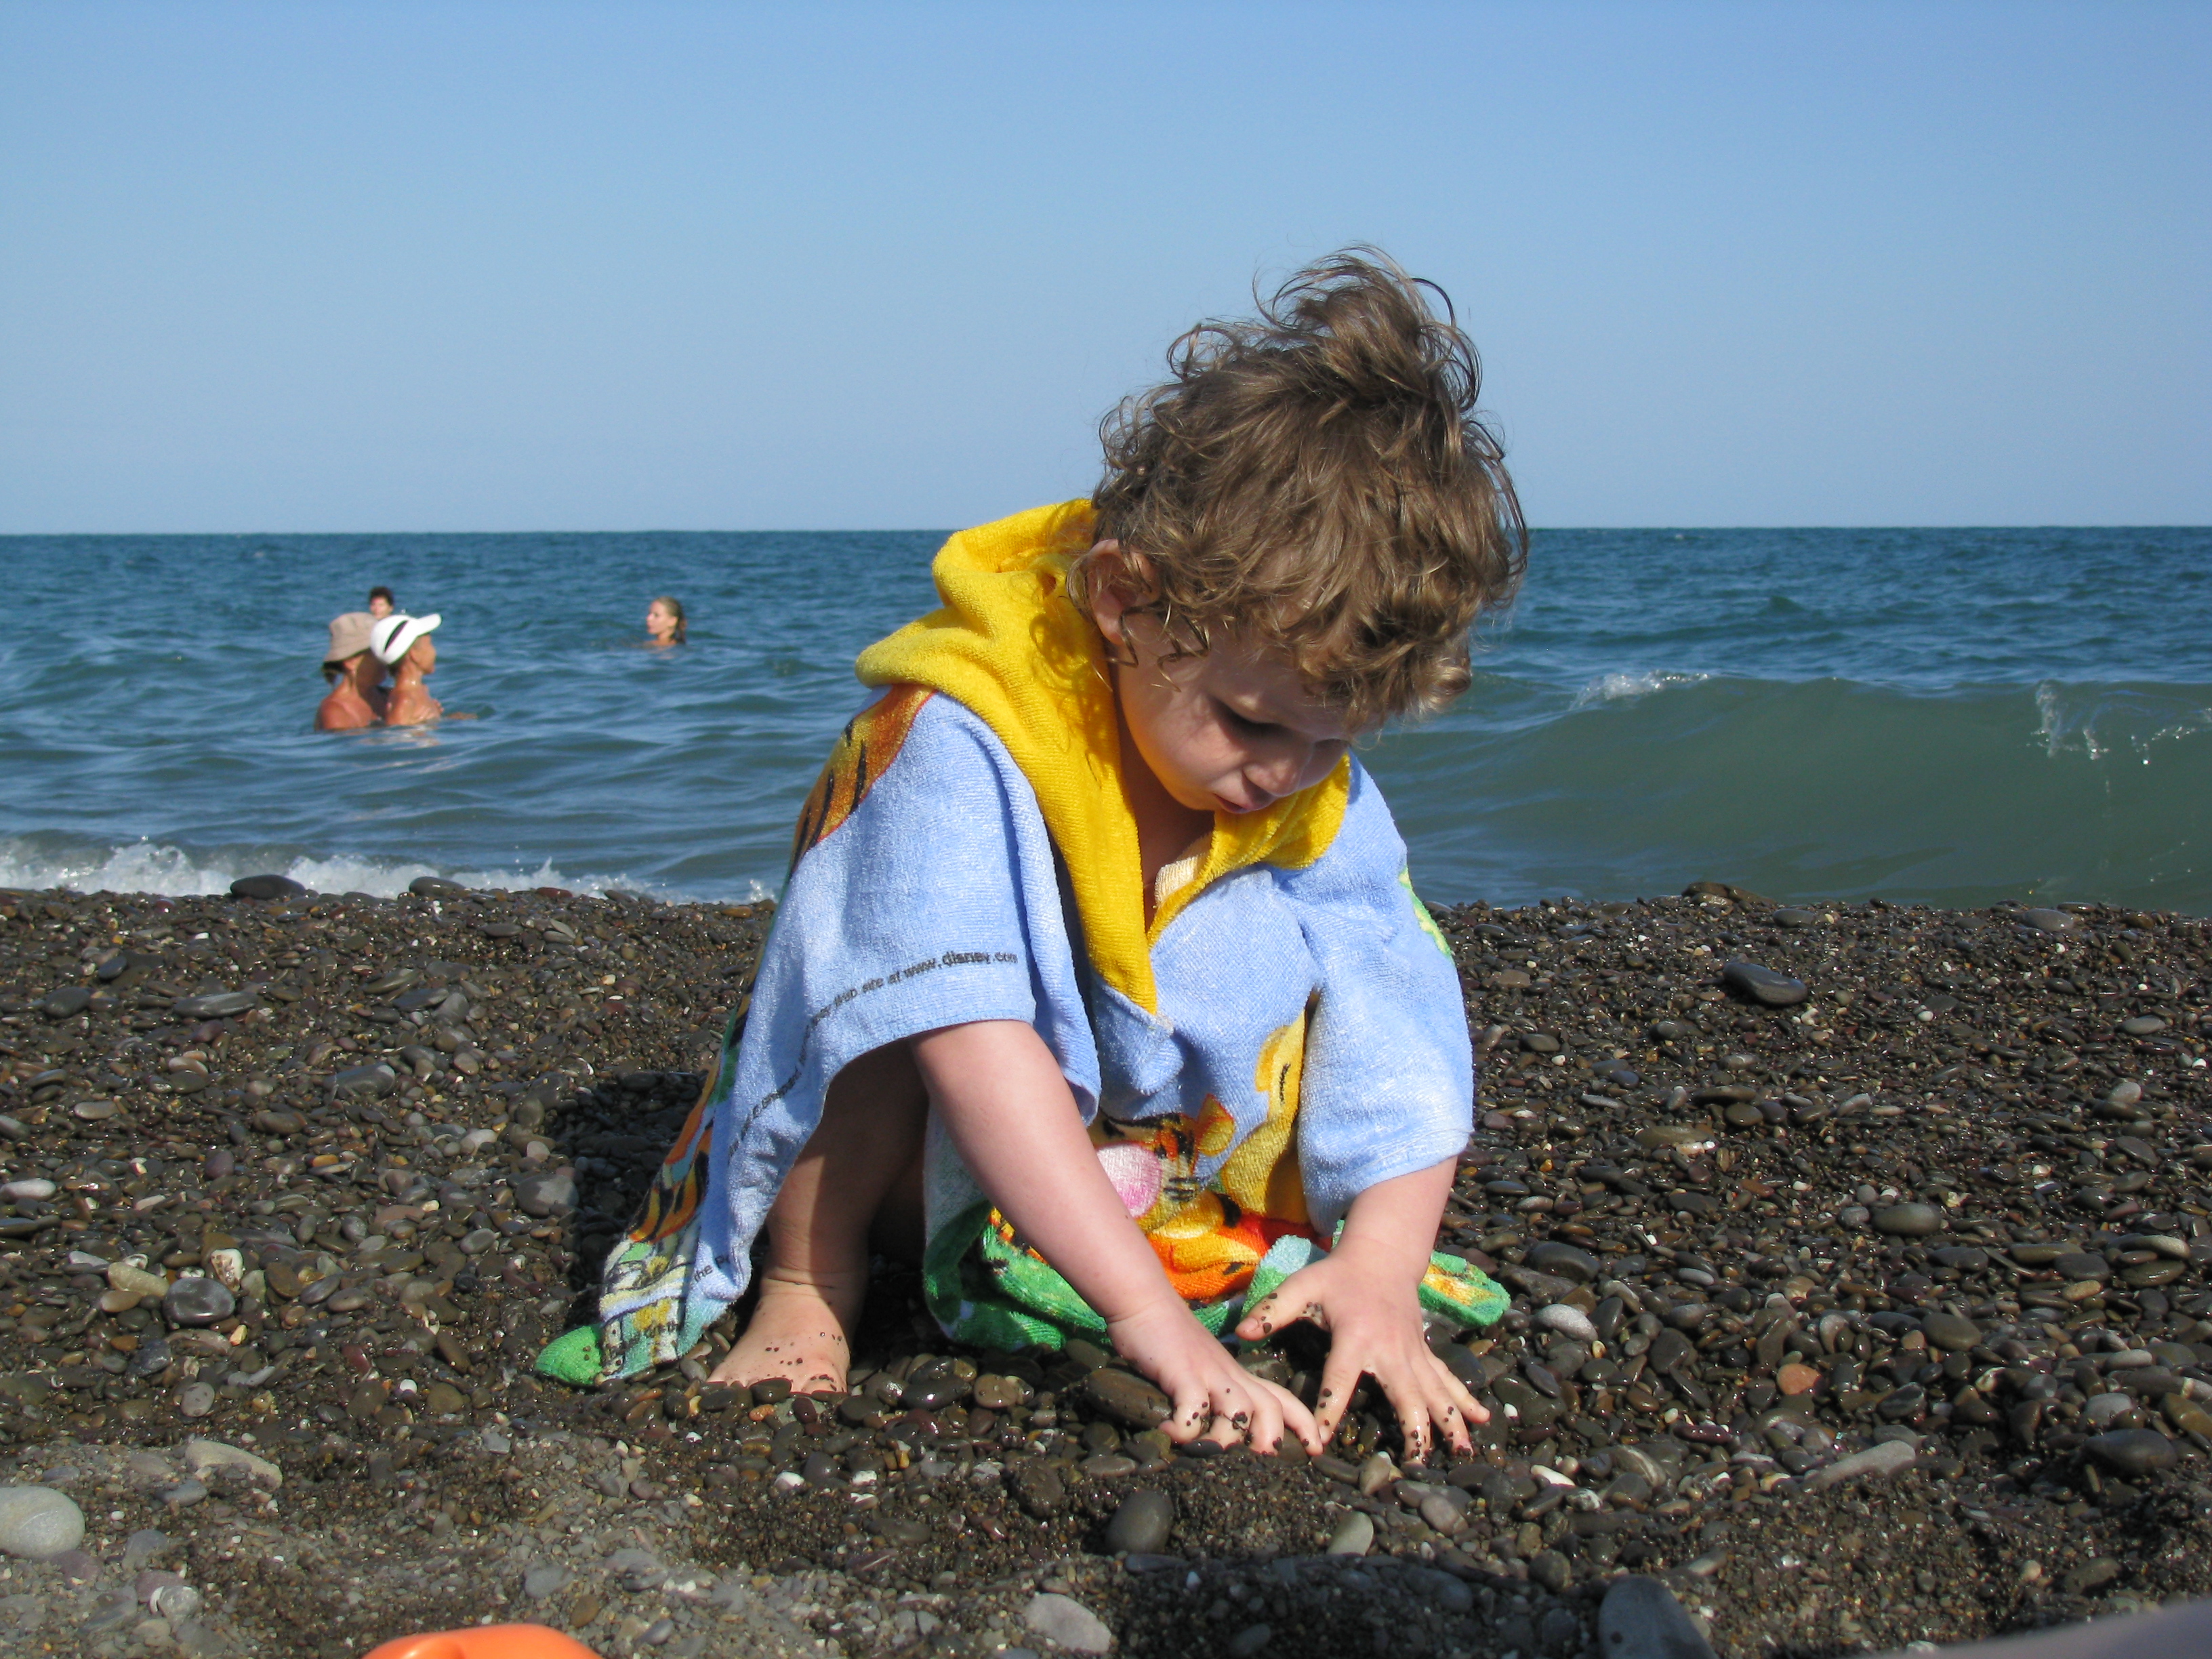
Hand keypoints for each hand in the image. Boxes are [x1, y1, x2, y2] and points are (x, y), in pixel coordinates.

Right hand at [1107, 1295, 1321, 1456]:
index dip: (1302, 1424)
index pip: (1281, 1398)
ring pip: (1240, 1412)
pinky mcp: (1182, 1372)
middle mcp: (1229, 1374)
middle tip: (1255, 1460)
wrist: (1144, 1300)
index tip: (1315, 1449)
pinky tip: (1168, 1431)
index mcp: (1236, 1374)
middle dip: (1270, 1438)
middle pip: (1269, 1407)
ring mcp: (1208, 1372)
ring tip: (1204, 1449)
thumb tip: (1207, 1434)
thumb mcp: (1198, 1366)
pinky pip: (1194, 1409)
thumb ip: (1207, 1394)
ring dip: (1225, 1439)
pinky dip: (1184, 1429)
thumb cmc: (1168, 1334)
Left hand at [1234, 1239, 1487, 1462]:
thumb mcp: (1302, 1286)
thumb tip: (1242, 1332)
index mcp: (1356, 1336)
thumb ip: (1273, 1310)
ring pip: (1435, 1392)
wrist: (1381, 1256)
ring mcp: (1413, 1353)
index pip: (1340, 1378)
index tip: (1322, 1440)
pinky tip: (1483, 1421)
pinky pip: (1447, 1380)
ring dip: (1450, 1421)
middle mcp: (1390, 1349)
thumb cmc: (1337, 1276)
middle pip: (1405, 1394)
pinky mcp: (1424, 1354)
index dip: (1330, 1408)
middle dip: (1413, 1428)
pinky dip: (1465, 1401)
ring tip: (1462, 1452)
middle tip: (1416, 1462)